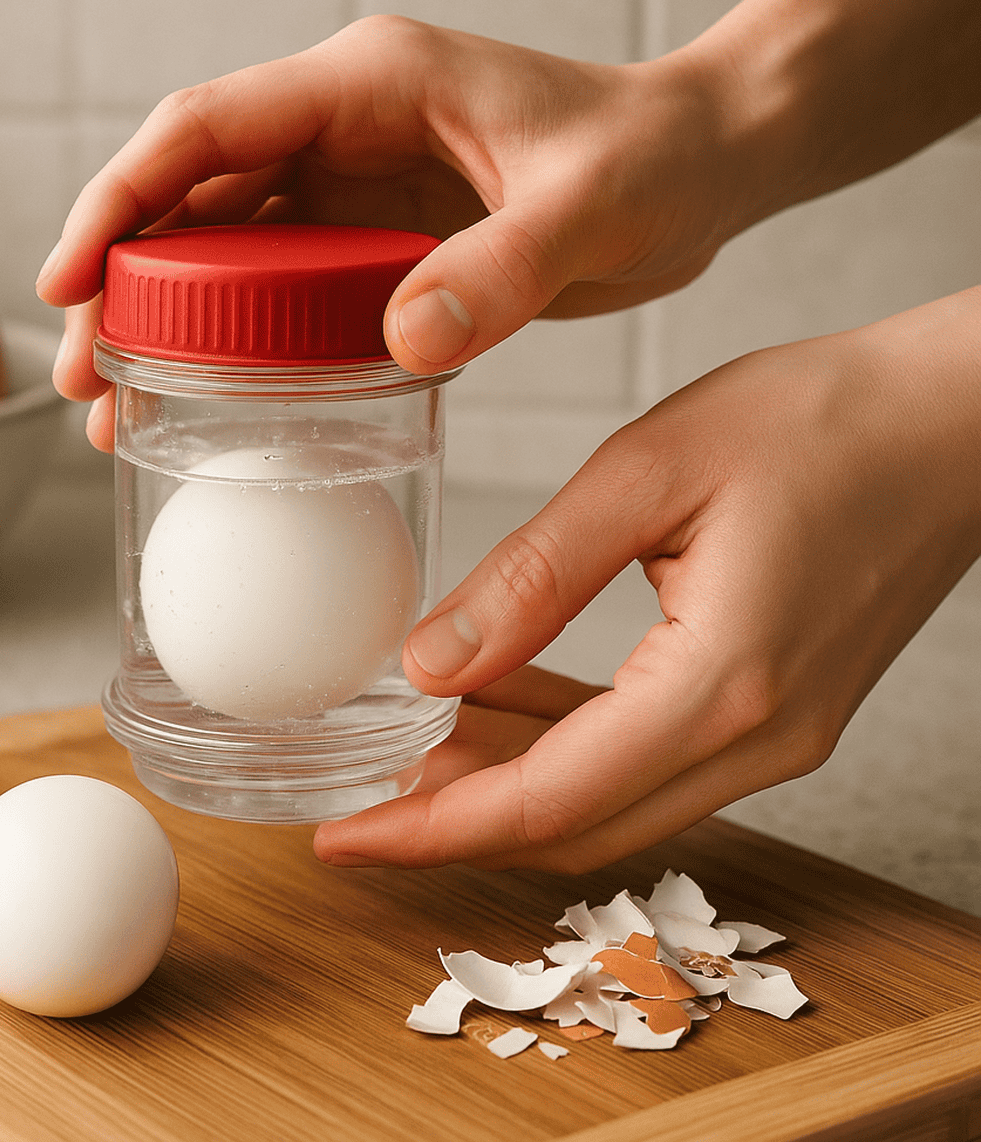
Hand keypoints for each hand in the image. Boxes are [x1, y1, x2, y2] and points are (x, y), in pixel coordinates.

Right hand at [36, 14, 741, 450]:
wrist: (704, 168)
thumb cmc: (656, 157)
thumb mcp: (587, 206)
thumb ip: (501, 270)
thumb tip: (402, 343)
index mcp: (372, 84)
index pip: (206, 129)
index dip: (121, 201)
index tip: (69, 282)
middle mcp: (348, 127)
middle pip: (193, 200)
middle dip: (124, 284)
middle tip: (86, 379)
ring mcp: (362, 186)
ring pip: (229, 253)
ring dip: (170, 326)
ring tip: (124, 409)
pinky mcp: (386, 243)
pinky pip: (289, 292)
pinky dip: (244, 346)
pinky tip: (223, 405)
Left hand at [313, 290, 980, 870]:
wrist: (953, 423)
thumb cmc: (824, 423)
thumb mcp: (648, 474)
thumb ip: (534, 578)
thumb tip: (430, 664)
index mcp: (722, 689)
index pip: (545, 802)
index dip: (428, 830)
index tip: (340, 836)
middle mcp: (753, 742)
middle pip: (572, 828)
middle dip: (452, 822)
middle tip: (359, 793)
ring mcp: (773, 738)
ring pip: (607, 802)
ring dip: (505, 785)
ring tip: (414, 745)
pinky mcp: (774, 710)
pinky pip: (645, 761)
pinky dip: (564, 749)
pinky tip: (505, 704)